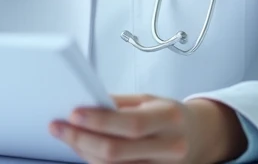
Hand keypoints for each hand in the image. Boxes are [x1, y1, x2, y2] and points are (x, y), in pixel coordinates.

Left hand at [49, 94, 246, 163]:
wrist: (198, 136)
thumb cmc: (169, 115)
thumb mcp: (149, 100)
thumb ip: (119, 104)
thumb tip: (85, 104)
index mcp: (169, 118)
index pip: (130, 124)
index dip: (99, 120)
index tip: (73, 113)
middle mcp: (169, 147)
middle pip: (116, 152)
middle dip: (81, 139)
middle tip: (59, 127)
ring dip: (83, 152)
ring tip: (67, 135)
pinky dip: (95, 163)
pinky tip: (83, 150)